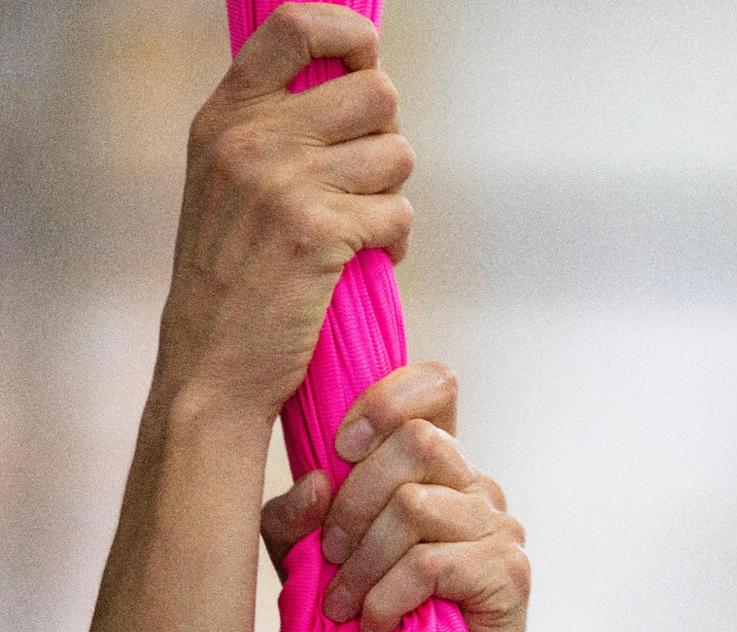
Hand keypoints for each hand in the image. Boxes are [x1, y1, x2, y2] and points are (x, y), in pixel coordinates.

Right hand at [156, 3, 415, 422]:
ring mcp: (283, 182)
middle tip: (363, 181)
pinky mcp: (318, 231)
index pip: (295, 26)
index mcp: (225, 118)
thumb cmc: (233, 278)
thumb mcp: (229, 183)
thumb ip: (277, 128)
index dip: (350, 33)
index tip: (366, 57)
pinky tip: (362, 261)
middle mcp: (251, 139)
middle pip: (377, 92)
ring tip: (358, 229)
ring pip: (398, 154)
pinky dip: (393, 242)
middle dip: (386, 139)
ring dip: (391, 196)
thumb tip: (364, 88)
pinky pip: (399, 214)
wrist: (211, 367)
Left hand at [260, 362, 533, 631]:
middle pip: (417, 442)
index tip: (341, 446)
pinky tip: (373, 628)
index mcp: (437, 468)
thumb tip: (314, 482)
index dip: (387, 398)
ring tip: (342, 606)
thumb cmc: (374, 620)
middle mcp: (474, 486)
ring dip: (361, 562)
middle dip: (354, 501)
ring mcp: (498, 525)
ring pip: (415, 504)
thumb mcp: (312, 562)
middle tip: (329, 557)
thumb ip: (298, 518)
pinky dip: (386, 599)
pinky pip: (430, 562)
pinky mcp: (508, 571)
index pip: (436, 387)